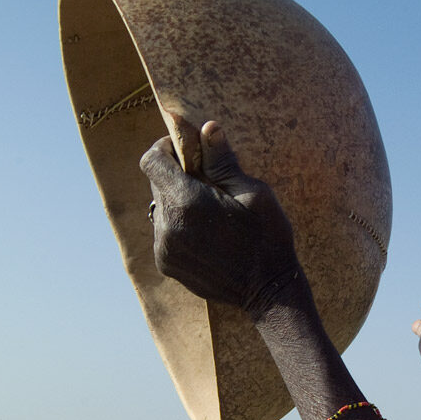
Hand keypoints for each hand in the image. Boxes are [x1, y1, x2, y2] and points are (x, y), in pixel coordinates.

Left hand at [140, 121, 299, 318]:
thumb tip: (207, 128)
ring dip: (178, 200)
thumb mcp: (253, 193)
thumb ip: (223, 161)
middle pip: (156, 182)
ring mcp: (164, 249)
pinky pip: (164, 232)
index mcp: (186, 202)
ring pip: (160, 208)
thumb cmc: (267, 236)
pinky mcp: (166, 264)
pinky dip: (179, 224)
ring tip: (210, 210)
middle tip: (208, 179)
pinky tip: (207, 232)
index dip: (166, 148)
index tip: (187, 150)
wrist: (269, 291)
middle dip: (177, 174)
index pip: (152, 161)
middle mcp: (167, 226)